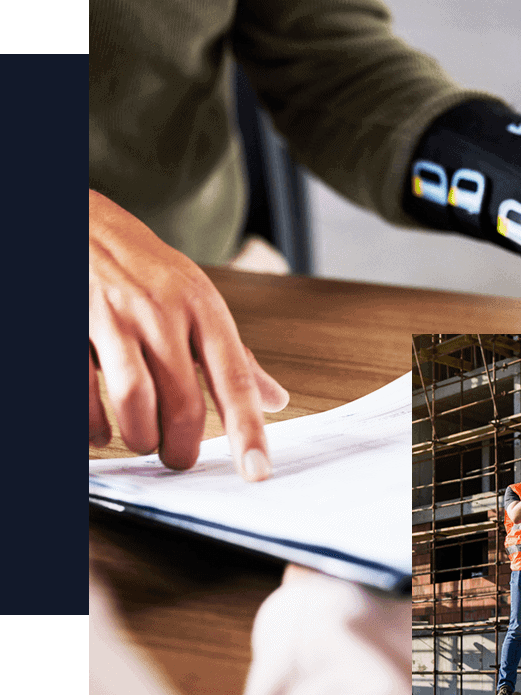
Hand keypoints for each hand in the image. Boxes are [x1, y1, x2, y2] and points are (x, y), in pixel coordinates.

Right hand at [89, 190, 289, 480]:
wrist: (85, 223)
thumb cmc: (148, 270)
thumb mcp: (201, 303)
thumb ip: (236, 357)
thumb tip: (275, 400)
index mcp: (203, 308)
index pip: (235, 379)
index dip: (248, 431)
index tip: (257, 471)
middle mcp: (162, 312)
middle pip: (183, 403)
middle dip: (183, 446)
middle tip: (181, 458)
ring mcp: (113, 318)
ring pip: (134, 404)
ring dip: (142, 438)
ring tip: (145, 442)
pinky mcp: (70, 326)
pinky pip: (83, 395)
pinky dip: (93, 428)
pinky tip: (102, 432)